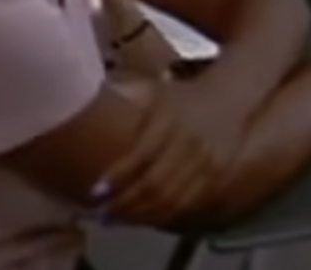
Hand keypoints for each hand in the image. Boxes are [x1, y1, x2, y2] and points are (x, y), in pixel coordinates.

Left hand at [93, 76, 234, 224]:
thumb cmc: (181, 98)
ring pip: (170, 199)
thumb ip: (125, 101)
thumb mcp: (154, 92)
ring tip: (117, 219)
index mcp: (172, 120)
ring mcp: (206, 161)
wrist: (228, 100)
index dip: (117, 178)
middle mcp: (190, 142)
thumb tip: (82, 104)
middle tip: (102, 214)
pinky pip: (187, 203)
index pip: (141, 156)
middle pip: (154, 184)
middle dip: (125, 203)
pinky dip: (163, 215)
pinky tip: (144, 217)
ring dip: (141, 214)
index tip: (95, 192)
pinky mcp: (215, 176)